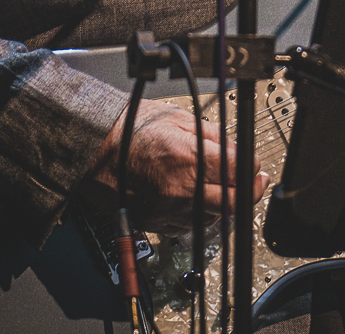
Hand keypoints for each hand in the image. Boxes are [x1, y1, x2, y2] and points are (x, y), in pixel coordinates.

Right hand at [81, 102, 265, 234]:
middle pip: (233, 202)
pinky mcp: (154, 223)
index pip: (238, 170)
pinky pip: (190, 227)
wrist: (92, 149)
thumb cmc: (129, 129)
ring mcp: (166, 210)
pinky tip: (197, 200)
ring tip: (221, 188)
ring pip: (214, 218)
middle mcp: (180, 189)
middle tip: (253, 182)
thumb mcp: (179, 117)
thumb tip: (235, 150)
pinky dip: (199, 216)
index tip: (252, 163)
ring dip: (224, 204)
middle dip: (248, 191)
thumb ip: (213, 136)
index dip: (250, 165)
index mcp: (189, 158)